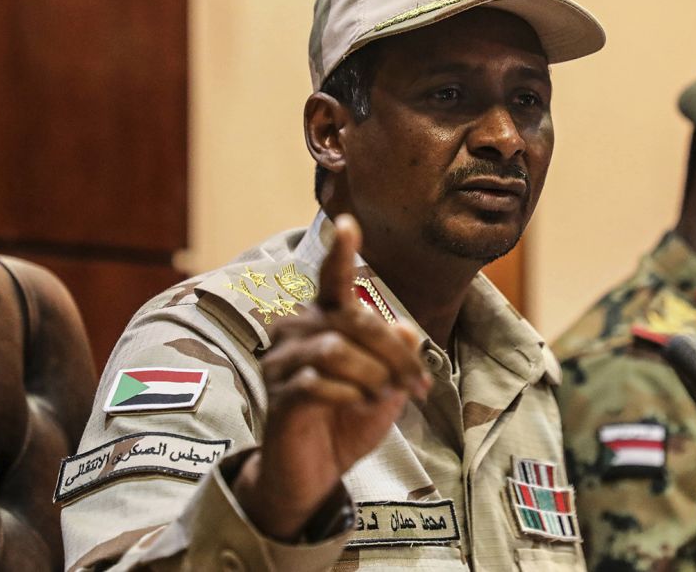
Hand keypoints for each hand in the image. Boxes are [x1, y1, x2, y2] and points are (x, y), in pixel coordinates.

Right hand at [234, 215, 430, 540]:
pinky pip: (318, 383)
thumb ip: (397, 355)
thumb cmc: (348, 420)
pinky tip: (356, 406)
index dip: (340, 252)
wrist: (315, 472)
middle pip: (353, 321)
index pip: (331, 281)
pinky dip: (348, 395)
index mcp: (324, 322)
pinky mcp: (278, 396)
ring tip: (384, 397)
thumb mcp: (387, 386)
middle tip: (417, 382)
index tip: (347, 223)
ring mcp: (283, 364)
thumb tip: (407, 327)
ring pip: (336, 350)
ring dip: (373, 376)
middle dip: (394, 352)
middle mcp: (298, 333)